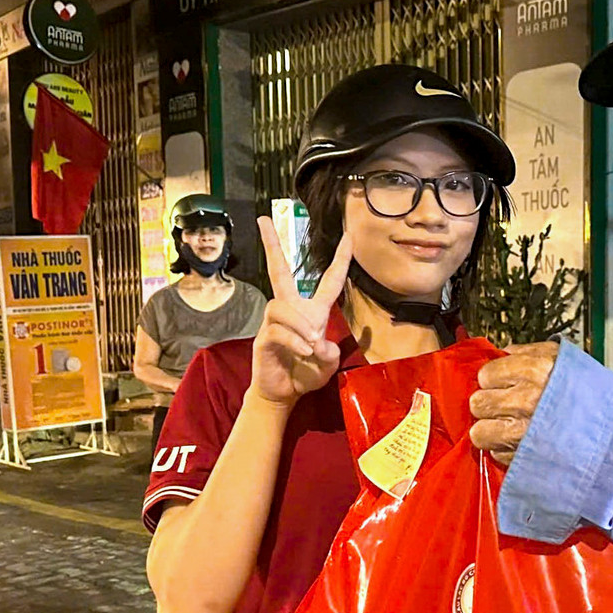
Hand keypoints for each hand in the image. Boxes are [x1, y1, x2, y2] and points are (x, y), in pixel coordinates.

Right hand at [250, 218, 349, 407]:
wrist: (283, 393)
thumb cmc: (306, 373)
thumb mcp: (328, 364)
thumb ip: (331, 353)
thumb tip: (320, 342)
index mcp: (313, 311)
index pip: (329, 280)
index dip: (340, 260)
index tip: (348, 236)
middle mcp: (291, 310)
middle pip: (279, 272)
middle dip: (272, 246)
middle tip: (264, 220)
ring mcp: (274, 323)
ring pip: (282, 307)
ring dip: (301, 326)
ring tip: (311, 347)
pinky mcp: (263, 338)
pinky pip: (277, 331)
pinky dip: (294, 341)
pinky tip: (304, 352)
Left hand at [469, 342, 558, 465]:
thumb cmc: (590, 392)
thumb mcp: (561, 358)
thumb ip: (527, 353)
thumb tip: (500, 355)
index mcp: (534, 370)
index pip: (486, 374)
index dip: (494, 379)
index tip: (505, 384)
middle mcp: (525, 401)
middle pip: (478, 403)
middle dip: (489, 404)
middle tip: (505, 406)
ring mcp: (523, 433)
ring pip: (479, 433)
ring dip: (491, 430)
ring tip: (508, 427)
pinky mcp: (525, 459)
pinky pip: (497, 454)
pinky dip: (506, 449)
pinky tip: (523, 442)